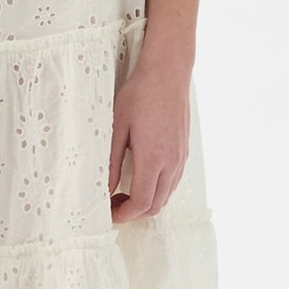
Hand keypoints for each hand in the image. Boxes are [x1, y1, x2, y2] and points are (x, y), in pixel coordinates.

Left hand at [108, 57, 190, 222]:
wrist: (167, 73)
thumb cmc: (140, 95)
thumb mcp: (117, 127)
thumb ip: (110, 162)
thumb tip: (104, 189)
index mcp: (153, 158)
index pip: (142, 203)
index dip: (124, 215)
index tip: (109, 213)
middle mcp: (171, 162)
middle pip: (156, 206)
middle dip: (134, 213)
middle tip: (113, 203)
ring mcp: (181, 157)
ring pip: (167, 195)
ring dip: (147, 202)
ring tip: (124, 192)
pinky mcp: (184, 151)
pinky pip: (173, 182)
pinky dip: (158, 190)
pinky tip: (141, 178)